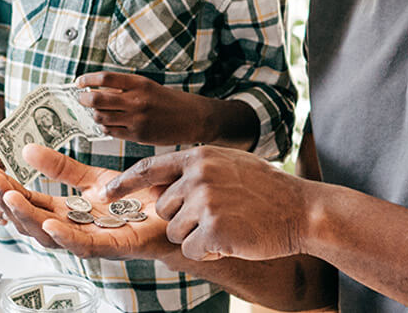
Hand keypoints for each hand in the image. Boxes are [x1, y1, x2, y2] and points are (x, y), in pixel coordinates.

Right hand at [0, 144, 177, 261]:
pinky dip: (64, 236)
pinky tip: (49, 223)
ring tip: (9, 197)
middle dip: (6, 199)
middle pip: (31, 219)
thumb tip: (27, 150)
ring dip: (27, 216)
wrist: (177, 209)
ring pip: (50, 234)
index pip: (28, 200)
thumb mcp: (94, 177)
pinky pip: (84, 244)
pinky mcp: (115, 246)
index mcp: (68, 213)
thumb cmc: (139, 199)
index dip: (6, 186)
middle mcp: (74, 229)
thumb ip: (62, 167)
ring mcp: (92, 240)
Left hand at [74, 72, 236, 145]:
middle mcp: (137, 100)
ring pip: (102, 117)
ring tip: (96, 112)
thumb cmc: (171, 101)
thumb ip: (126, 88)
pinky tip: (108, 124)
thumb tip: (99, 90)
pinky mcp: (138, 136)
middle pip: (98, 99)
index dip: (88, 79)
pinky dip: (105, 127)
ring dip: (95, 114)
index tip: (79, 81)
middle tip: (81, 98)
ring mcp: (136, 120)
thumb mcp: (149, 87)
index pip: (105, 78)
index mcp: (140, 83)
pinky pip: (111, 132)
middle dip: (84, 99)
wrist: (195, 118)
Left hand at [105, 146, 312, 261]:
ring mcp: (205, 201)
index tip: (105, 192)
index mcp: (199, 157)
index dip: (125, 182)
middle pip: (163, 209)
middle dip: (183, 220)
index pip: (150, 168)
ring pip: (176, 232)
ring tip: (228, 226)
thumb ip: (197, 169)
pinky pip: (193, 249)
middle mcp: (198, 175)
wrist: (302, 210)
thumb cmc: (268, 191)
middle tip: (217, 217)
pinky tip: (233, 240)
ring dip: (197, 237)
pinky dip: (210, 251)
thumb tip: (165, 181)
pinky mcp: (213, 228)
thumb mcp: (230, 164)